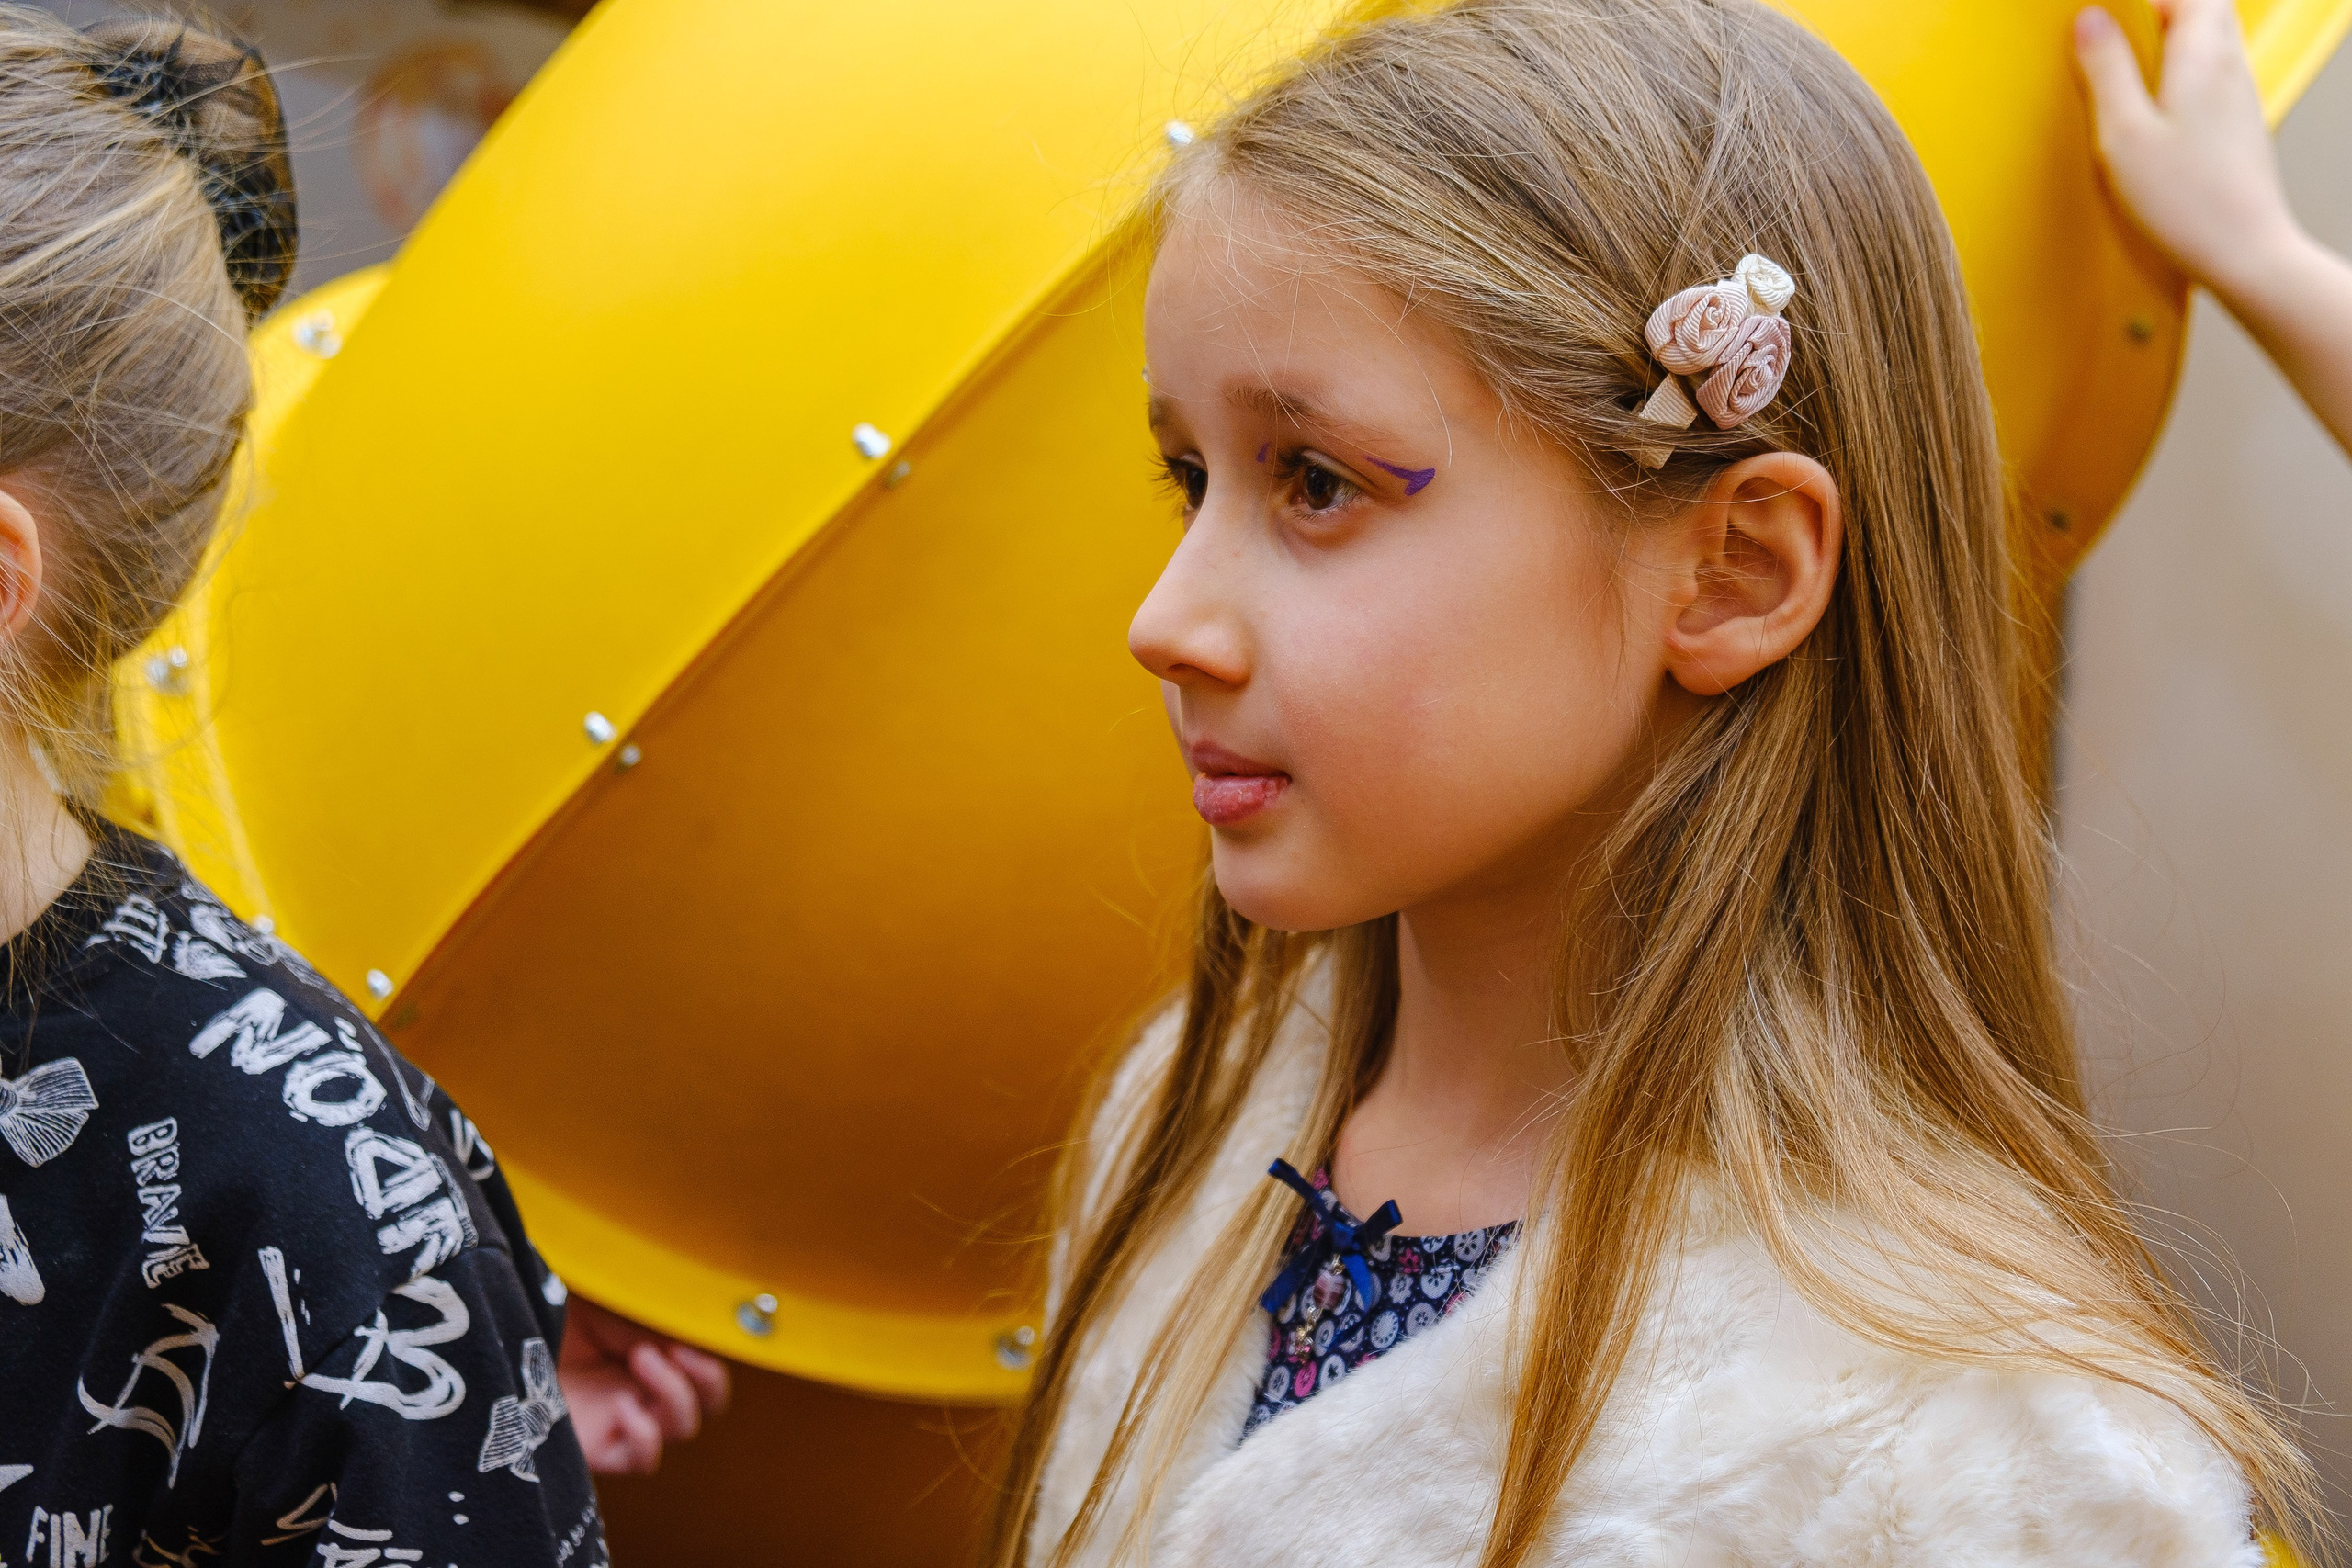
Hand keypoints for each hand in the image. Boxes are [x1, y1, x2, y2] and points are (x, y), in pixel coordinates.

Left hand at [558, 1294, 732, 1474]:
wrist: (509, 1321)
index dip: (710, 1363)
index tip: (688, 1337)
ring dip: (675, 1395)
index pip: (707, 1375)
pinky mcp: (593, 1446)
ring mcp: (621, 1419)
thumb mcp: (621, 1299)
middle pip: (704, 1405)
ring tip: (642, 1359)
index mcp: (656, 1355)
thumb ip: (662, 1309)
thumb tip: (704, 1312)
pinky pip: (639, 1460)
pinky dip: (645, 1438)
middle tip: (673, 1349)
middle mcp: (644, 1389)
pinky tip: (624, 1408)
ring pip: (679, 1429)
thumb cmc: (560, 1304)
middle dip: (703, 1379)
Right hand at [2073, 0, 2300, 294]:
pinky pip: (2214, 80)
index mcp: (2201, 59)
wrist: (2244, 252)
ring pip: (2212, 43)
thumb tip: (2090, 21)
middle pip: (2205, 10)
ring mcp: (2241, 99)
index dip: (2145, 0)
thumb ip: (2106, 71)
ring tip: (2131, 76)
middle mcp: (2230, 69)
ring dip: (2174, 44)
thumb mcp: (2123, 134)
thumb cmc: (2186, 203)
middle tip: (2118, 40)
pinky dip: (2185, 78)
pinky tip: (2158, 114)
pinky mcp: (2240, 128)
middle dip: (2163, 12)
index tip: (2107, 15)